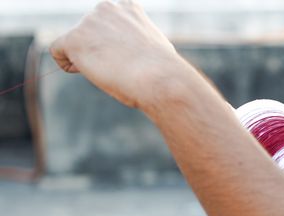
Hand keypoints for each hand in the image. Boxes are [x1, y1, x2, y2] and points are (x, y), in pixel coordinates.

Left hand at [50, 0, 180, 108]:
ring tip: (111, 71)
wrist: (159, 77)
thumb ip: (138, 41)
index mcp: (128, 6)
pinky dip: (67, 64)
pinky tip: (85, 72)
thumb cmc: (163, 69)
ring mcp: (89, 22)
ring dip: (89, 60)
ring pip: (76, 44)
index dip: (112, 42)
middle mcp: (106, 8)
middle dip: (99, 50)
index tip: (123, 57)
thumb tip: (133, 52)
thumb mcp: (156, 46)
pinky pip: (57, 51)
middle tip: (119, 68)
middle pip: (90, 32)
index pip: (107, 21)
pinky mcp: (75, 40)